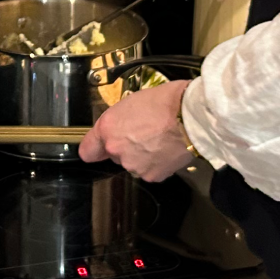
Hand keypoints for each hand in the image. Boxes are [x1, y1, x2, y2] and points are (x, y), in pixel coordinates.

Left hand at [80, 80, 197, 182]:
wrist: (192, 117)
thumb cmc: (166, 102)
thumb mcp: (132, 102)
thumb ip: (119, 121)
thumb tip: (119, 128)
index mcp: (108, 129)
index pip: (87, 150)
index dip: (95, 148)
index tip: (100, 148)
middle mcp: (117, 150)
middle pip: (115, 155)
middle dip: (126, 147)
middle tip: (143, 133)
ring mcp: (134, 165)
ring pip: (133, 163)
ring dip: (142, 156)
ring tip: (159, 139)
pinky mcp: (151, 175)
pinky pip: (150, 170)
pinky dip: (157, 163)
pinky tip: (167, 149)